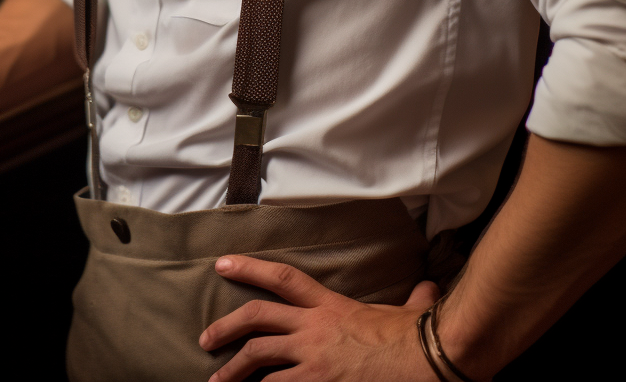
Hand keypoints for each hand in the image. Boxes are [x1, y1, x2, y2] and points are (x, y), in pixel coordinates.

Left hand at [198, 254, 439, 381]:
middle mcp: (313, 328)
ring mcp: (311, 359)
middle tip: (206, 339)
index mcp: (330, 305)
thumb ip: (413, 299)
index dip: (249, 268)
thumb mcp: (408, 312)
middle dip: (226, 327)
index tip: (222, 264)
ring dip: (234, 372)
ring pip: (258, 358)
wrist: (422, 361)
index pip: (282, 278)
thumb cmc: (414, 340)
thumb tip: (428, 288)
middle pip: (257, 318)